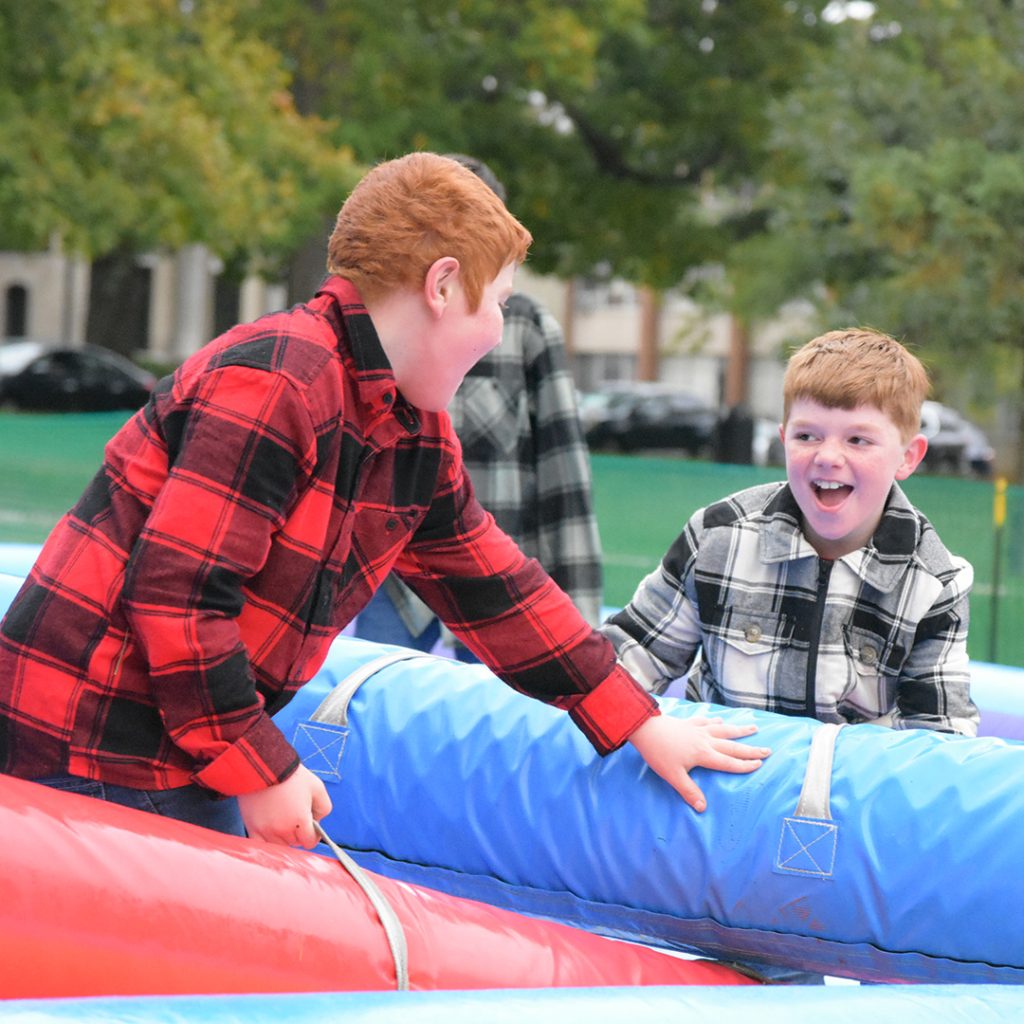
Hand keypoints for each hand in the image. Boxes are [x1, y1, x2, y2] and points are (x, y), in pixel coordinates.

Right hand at [237, 763, 332, 848]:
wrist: (264, 765)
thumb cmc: (291, 775)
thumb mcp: (317, 787)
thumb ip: (324, 808)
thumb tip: (318, 822)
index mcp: (300, 820)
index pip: (309, 842)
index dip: (313, 835)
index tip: (311, 828)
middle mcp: (283, 829)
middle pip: (294, 843)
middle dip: (298, 832)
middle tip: (295, 815)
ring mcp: (266, 831)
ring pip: (279, 845)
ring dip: (283, 836)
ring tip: (282, 818)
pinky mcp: (252, 828)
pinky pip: (261, 845)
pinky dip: (267, 840)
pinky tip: (270, 830)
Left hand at [628, 713, 769, 812]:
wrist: (645, 728)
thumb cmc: (658, 753)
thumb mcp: (673, 776)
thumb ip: (689, 791)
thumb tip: (703, 808)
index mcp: (704, 754)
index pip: (729, 762)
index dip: (744, 765)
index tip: (759, 764)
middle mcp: (705, 740)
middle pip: (732, 746)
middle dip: (750, 749)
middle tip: (768, 750)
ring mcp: (698, 729)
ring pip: (723, 730)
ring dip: (739, 730)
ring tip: (754, 727)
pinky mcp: (689, 722)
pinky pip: (706, 721)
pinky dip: (716, 721)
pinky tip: (720, 720)